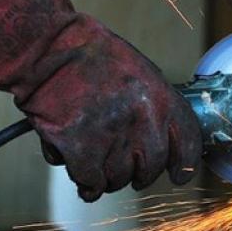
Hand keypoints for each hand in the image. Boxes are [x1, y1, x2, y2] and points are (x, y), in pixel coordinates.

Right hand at [0, 0, 201, 201]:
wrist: (45, 48)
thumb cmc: (84, 53)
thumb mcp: (134, 69)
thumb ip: (150, 103)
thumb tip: (158, 135)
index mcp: (158, 95)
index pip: (186, 140)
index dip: (184, 163)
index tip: (179, 175)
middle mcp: (141, 119)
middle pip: (150, 168)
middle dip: (137, 173)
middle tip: (124, 168)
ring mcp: (111, 136)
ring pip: (118, 179)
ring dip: (107, 176)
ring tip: (93, 157)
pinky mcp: (80, 149)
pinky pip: (90, 182)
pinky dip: (85, 181)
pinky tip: (78, 169)